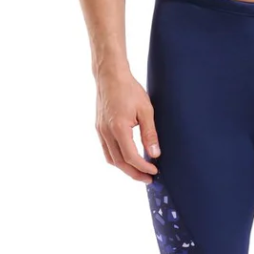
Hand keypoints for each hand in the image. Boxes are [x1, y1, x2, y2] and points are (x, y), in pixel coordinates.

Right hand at [95, 69, 161, 183]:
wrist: (110, 75)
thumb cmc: (129, 89)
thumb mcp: (146, 110)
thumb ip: (150, 133)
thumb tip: (155, 154)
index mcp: (119, 129)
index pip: (131, 157)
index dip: (143, 167)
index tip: (154, 171)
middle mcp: (106, 133)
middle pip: (119, 163)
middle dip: (134, 173)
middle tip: (148, 178)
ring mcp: (100, 131)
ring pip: (111, 159)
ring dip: (125, 168)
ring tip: (139, 171)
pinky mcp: (99, 127)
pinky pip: (106, 150)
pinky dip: (116, 158)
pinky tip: (126, 158)